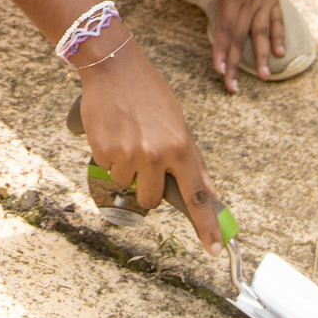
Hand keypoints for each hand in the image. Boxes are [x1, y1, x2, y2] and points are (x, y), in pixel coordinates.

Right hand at [78, 34, 222, 250]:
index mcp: (179, 146)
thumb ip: (193, 159)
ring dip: (125, 169)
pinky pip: (107, 169)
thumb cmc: (149, 92)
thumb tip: (210, 190)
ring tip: (126, 137)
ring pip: (126, 185)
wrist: (113, 68)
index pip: (196, 195)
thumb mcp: (179, 122)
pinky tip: (113, 132)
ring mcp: (127, 154)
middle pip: (151, 200)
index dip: (206, 226)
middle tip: (143, 162)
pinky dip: (108, 156)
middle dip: (146, 188)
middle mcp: (155, 154)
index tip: (215, 250)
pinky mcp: (102, 150)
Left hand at [177, 0, 284, 87]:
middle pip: (242, 37)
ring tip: (265, 78)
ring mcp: (264, 0)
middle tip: (233, 87)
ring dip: (262, 57)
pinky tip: (280, 54)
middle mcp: (250, 0)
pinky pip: (277, 21)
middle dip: (237, 63)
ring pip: (262, 34)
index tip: (219, 70)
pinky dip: (279, 37)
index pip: (226, 27)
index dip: (222, 50)